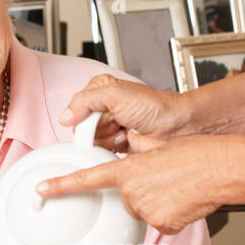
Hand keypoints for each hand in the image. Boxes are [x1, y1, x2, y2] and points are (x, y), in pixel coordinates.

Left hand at [36, 135, 235, 233]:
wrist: (219, 168)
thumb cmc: (194, 154)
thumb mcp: (157, 151)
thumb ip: (139, 160)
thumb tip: (135, 166)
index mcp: (127, 170)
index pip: (86, 179)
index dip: (61, 185)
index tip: (41, 190)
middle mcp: (132, 191)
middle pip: (127, 200)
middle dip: (143, 193)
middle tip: (165, 182)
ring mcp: (145, 209)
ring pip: (145, 212)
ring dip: (159, 205)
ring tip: (179, 190)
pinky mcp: (162, 224)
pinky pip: (162, 224)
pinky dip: (172, 217)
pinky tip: (184, 203)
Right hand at [58, 74, 192, 153]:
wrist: (179, 127)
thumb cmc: (156, 106)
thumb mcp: (116, 94)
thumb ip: (85, 101)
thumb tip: (66, 117)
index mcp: (100, 91)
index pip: (76, 108)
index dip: (84, 116)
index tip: (97, 116)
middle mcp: (104, 109)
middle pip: (82, 127)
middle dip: (98, 129)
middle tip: (116, 123)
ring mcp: (111, 128)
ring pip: (92, 142)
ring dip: (108, 140)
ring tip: (124, 132)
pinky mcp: (118, 145)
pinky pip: (102, 153)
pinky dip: (112, 151)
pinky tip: (125, 142)